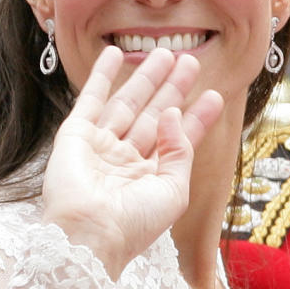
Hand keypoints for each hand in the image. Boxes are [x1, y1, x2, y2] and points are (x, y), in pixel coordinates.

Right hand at [42, 45, 223, 278]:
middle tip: (190, 61)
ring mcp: (101, 146)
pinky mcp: (76, 136)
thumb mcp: (174, 191)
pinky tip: (113, 54)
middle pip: (155, 115)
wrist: (87, 236)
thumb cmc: (133, 224)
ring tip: (165, 52)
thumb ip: (180, 151)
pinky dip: (101, 75)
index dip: (196, 117)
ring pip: (128, 103)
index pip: (179, 140)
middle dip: (173, 89)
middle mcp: (126, 161)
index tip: (214, 95)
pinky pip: (90, 99)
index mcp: (151, 179)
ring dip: (145, 77)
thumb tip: (172, 113)